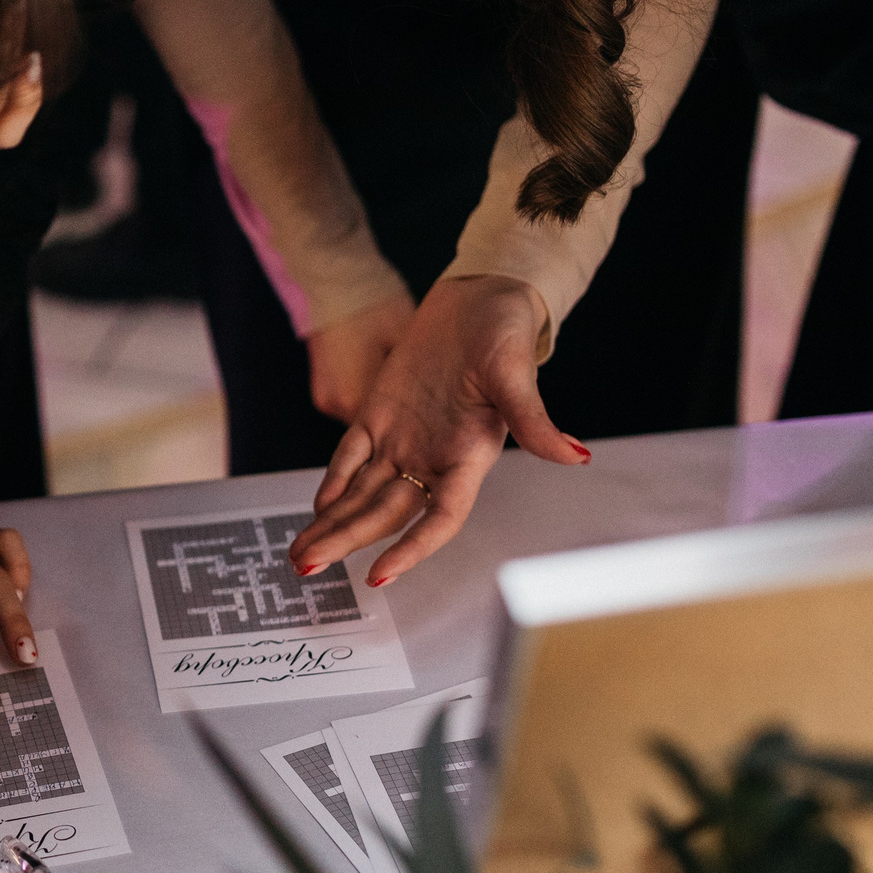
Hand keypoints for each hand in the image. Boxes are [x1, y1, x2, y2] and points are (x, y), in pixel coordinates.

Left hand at [290, 275, 586, 585]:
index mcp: (470, 456)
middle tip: (307, 566)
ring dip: (332, 523)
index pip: (440, 518)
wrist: (480, 298)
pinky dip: (333, 484)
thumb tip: (573, 454)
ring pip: (363, 494)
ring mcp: (405, 440)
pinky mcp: (380, 416)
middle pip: (386, 513)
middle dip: (347, 540)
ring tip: (299, 554)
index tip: (379, 574)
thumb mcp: (517, 373)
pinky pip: (351, 458)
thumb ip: (535, 420)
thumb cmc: (506, 332)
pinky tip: (315, 510)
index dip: (412, 549)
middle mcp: (434, 458)